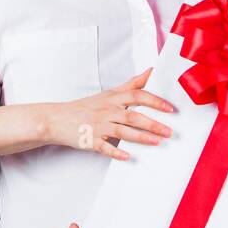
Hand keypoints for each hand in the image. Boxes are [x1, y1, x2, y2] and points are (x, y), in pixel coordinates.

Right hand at [43, 70, 174, 159]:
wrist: (57, 119)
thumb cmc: (86, 107)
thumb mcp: (109, 93)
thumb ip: (132, 84)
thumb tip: (151, 71)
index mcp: (113, 99)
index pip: (137, 96)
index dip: (154, 101)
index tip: (170, 109)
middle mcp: (107, 111)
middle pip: (133, 115)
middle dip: (152, 124)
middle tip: (169, 131)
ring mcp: (98, 126)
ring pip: (122, 131)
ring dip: (140, 137)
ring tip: (157, 142)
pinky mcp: (90, 140)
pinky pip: (104, 147)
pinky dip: (116, 152)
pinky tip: (127, 156)